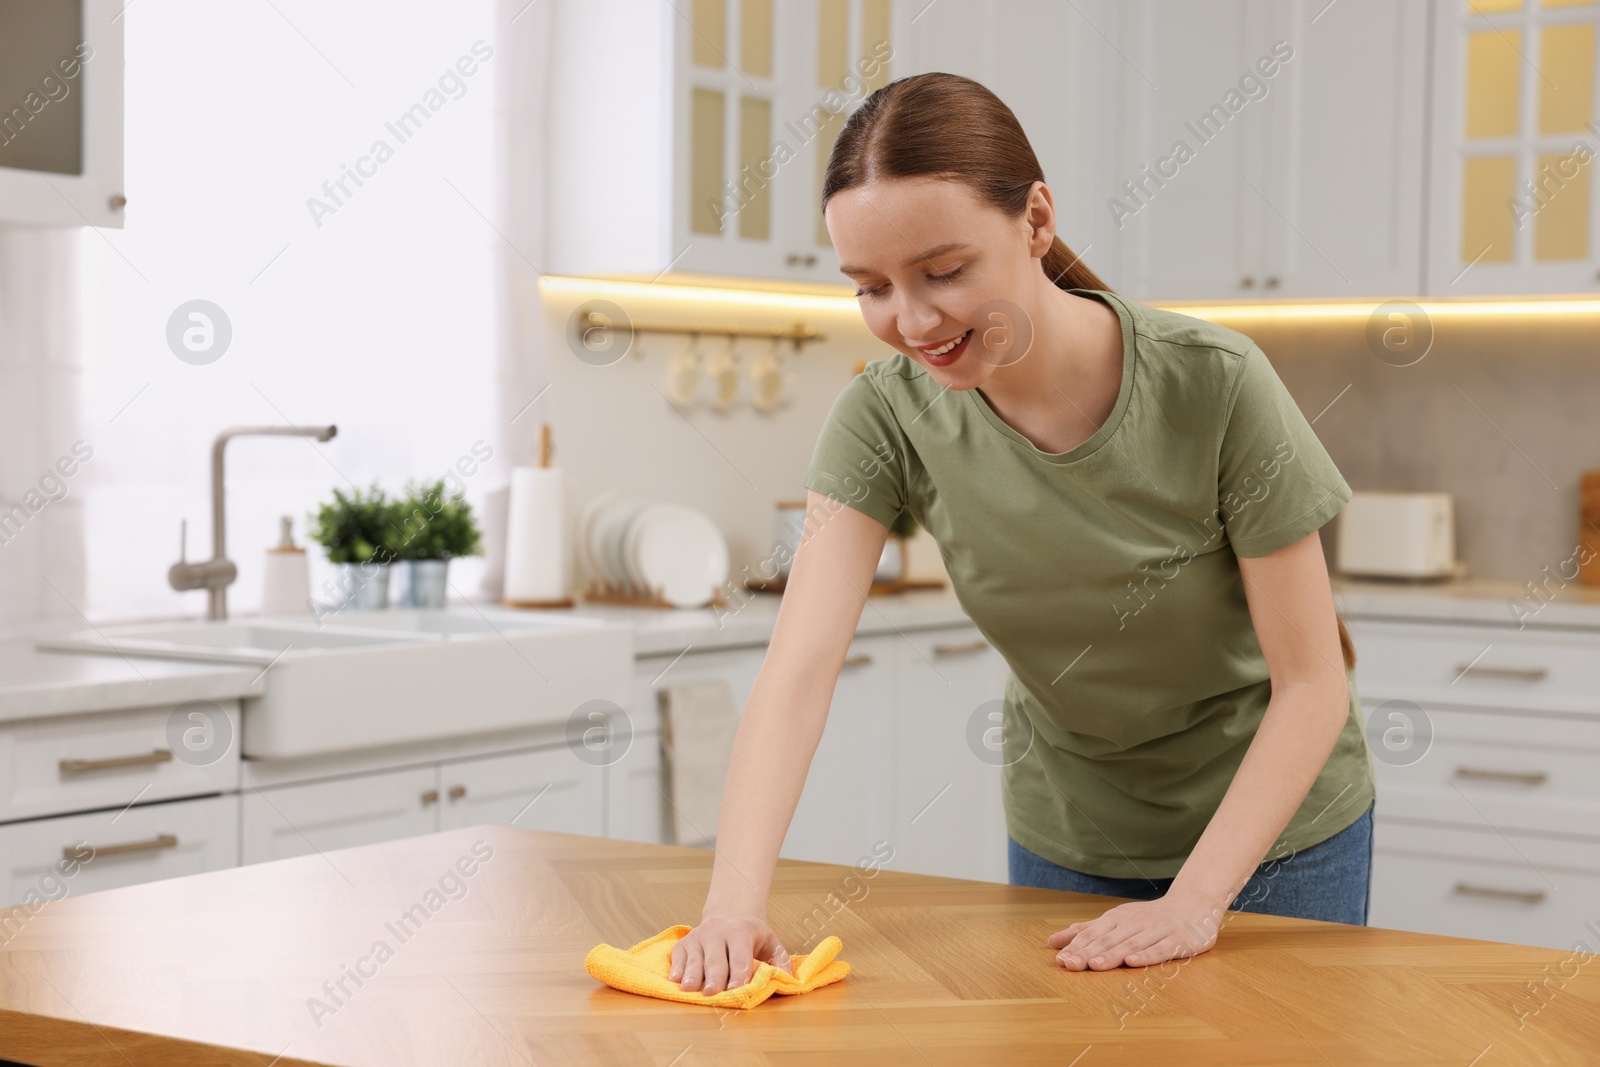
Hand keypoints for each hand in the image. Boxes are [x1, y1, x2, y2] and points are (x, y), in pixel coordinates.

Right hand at [669, 914, 792, 994]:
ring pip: (695, 958)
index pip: (740, 956)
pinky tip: (676, 979)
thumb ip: (780, 961)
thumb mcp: (771, 942)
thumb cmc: (751, 935)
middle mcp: (717, 931)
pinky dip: (677, 968)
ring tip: (690, 989)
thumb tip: (786, 978)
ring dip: (692, 975)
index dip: (739, 973)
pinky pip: (678, 956)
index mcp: (740, 931)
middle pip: (716, 959)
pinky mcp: (683, 943)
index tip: (736, 989)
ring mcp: (698, 936)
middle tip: (712, 993)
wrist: (729, 913)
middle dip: (715, 977)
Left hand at [1048, 891, 1223, 969]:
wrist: (1193, 904)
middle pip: (1109, 940)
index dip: (1077, 947)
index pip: (1094, 934)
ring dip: (1112, 955)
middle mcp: (1135, 923)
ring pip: (1132, 944)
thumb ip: (1087, 931)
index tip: (1060, 960)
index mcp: (1118, 919)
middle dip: (1088, 953)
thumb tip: (1053, 941)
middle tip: (1070, 965)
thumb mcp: (1116, 920)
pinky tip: (1133, 962)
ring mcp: (1157, 931)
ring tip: (1094, 965)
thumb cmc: (1149, 917)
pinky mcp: (1178, 941)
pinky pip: (1161, 949)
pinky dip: (1146, 956)